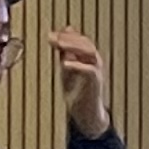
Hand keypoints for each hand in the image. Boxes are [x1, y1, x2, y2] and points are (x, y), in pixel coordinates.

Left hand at [50, 27, 112, 142]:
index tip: (51, 35)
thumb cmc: (77, 91)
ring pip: (90, 52)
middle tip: (53, 38)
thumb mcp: (67, 69)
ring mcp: (97, 72)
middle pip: (85, 43)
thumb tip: (63, 36)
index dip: (66, 36)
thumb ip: (65, 53)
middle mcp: (94, 62)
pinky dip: (78, 65)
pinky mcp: (96, 83)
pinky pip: (90, 70)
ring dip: (74, 47)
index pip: (80, 40)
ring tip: (59, 45)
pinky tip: (65, 63)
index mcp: (87, 58)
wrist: (85, 113)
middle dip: (69, 39)